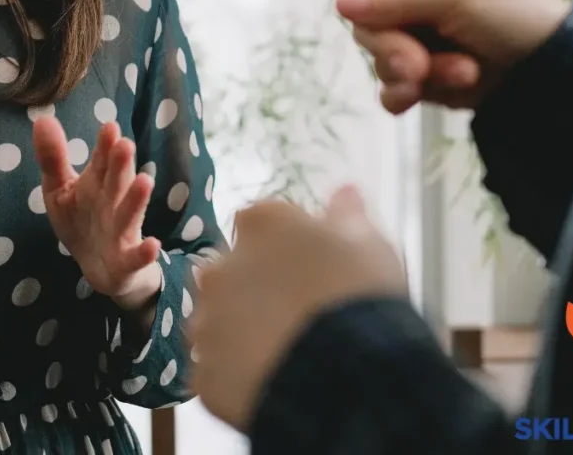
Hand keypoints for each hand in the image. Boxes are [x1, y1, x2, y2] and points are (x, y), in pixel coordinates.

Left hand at [33, 116, 162, 310]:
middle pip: (117, 182)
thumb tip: (43, 119)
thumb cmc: (82, 220)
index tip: (109, 127)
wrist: (101, 268)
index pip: (102, 161)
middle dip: (121, 165)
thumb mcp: (60, 189)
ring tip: (145, 181)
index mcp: (98, 184)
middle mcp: (113, 203)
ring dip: (137, 199)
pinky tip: (152, 244)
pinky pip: (136, 256)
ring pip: (130, 214)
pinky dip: (145, 252)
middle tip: (124, 144)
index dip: (105, 146)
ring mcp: (122, 231)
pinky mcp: (127, 259)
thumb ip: (52, 158)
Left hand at [189, 186, 406, 431]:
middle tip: (297, 310)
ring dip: (241, 330)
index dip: (287, 243)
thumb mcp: (367, 242)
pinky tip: (272, 380)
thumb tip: (345, 191)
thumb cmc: (357, 295)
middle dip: (256, 285)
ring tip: (284, 351)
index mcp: (259, 225)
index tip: (311, 264)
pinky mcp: (205, 375)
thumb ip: (347, 214)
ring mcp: (207, 323)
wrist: (346, 375)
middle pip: (232, 270)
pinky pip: (218, 371)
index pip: (262, 221)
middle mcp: (219, 267)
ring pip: (219, 321)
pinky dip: (238, 375)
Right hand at [279, 0, 569, 110]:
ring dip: (412, 73)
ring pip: (376, 59)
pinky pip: (388, 87)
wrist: (546, 68)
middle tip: (422, 64)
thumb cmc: (511, 11)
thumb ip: (395, 3)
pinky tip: (427, 96)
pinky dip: (407, 95)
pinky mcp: (420, 74)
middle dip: (391, 48)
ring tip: (459, 72)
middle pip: (362, 23)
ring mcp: (411, 35)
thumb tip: (340, 6)